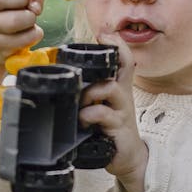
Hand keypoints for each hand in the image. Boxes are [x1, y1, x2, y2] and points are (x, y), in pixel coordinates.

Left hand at [77, 41, 148, 191]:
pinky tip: (83, 120)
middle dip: (106, 59)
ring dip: (91, 92)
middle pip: (124, 67)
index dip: (116, 44)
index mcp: (118, 89)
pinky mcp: (119, 127)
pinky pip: (103, 114)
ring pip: (110, 88)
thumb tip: (62, 81)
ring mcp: (122, 111)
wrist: (128, 158)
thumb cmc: (110, 130)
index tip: (104, 33)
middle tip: (87, 64)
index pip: (124, 60)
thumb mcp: (102, 107)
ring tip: (80, 103)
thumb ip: (88, 93)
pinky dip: (89, 114)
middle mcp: (123, 96)